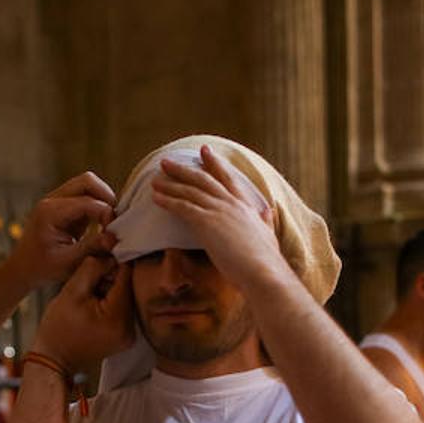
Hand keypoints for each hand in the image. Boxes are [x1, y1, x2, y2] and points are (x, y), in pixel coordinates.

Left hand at [4, 172, 117, 289]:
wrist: (23, 269)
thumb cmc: (42, 268)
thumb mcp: (68, 263)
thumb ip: (92, 248)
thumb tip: (114, 238)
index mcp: (49, 212)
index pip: (87, 202)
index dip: (106, 214)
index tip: (113, 234)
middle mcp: (51, 200)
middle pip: (87, 181)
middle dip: (106, 198)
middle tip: (115, 221)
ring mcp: (56, 200)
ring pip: (88, 185)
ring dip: (102, 201)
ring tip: (109, 224)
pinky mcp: (63, 206)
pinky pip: (85, 196)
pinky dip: (97, 206)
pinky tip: (102, 225)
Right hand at [31, 255, 133, 370]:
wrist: (55, 359)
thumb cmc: (58, 326)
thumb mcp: (71, 291)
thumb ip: (93, 268)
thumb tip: (111, 256)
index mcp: (118, 318)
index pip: (126, 277)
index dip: (113, 264)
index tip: (98, 263)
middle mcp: (130, 329)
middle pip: (128, 288)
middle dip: (111, 279)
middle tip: (90, 282)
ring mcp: (130, 336)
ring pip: (126, 298)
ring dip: (111, 291)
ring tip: (91, 295)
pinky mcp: (126, 338)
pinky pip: (123, 311)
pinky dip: (112, 304)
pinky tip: (95, 306)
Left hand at [149, 145, 291, 291]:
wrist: (263, 271)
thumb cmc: (266, 260)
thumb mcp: (268, 235)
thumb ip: (266, 221)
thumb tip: (269, 211)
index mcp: (246, 206)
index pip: (227, 178)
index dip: (214, 163)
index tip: (203, 151)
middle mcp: (231, 203)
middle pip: (203, 180)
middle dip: (183, 169)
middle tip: (167, 161)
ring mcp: (219, 210)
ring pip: (190, 191)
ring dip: (170, 185)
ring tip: (154, 180)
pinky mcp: (206, 222)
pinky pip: (183, 207)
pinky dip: (168, 201)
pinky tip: (155, 198)